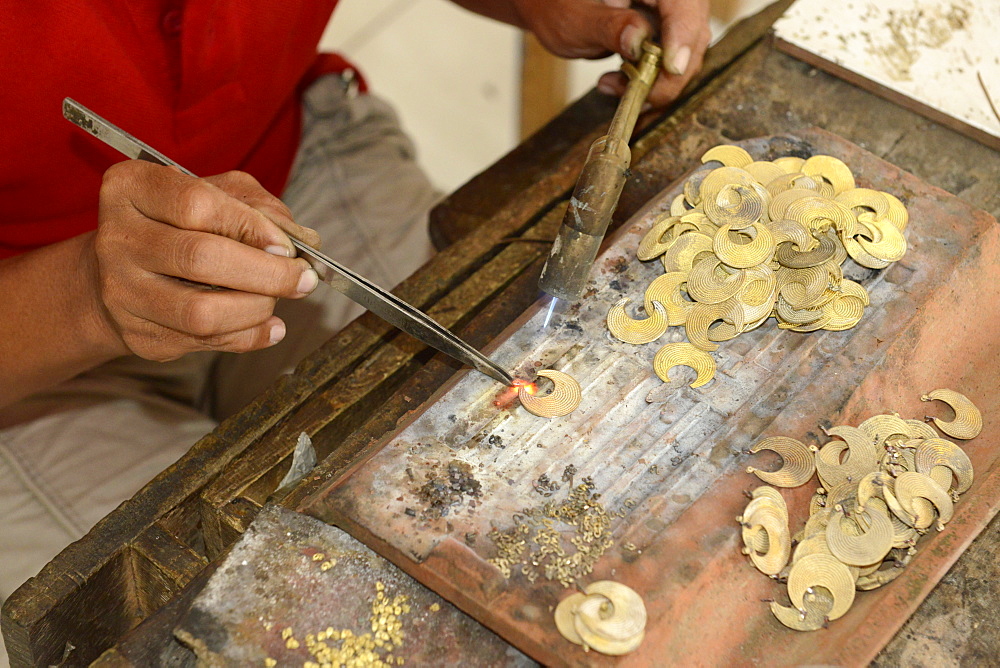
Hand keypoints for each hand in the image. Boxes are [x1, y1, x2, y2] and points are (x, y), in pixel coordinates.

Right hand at [91, 161, 321, 361]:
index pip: (197, 204)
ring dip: (257, 308)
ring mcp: (122, 292)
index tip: (287, 245)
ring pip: (201, 312)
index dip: (252, 227)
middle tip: (302, 279)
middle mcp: (117, 239)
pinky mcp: (138, 335)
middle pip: (201, 258)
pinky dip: (250, 336)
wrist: (123, 273)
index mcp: (131, 189)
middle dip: (267, 273)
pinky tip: (269, 326)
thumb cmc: (179, 225)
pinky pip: (205, 343)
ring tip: (277, 299)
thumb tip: (304, 241)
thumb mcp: (216, 195)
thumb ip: (259, 208)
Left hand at [514, 0, 710, 106]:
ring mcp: (668, 14)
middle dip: (671, 72)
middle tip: (640, 94)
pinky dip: (653, 82)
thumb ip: (610, 27)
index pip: (683, 5)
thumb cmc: (559, 6)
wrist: (552, 10)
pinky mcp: (664, 34)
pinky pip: (672, 62)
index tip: (672, 67)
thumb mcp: (577, 19)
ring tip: (615, 86)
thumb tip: (639, 40)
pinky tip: (620, 85)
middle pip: (693, 31)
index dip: (683, 35)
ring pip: (687, 52)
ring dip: (660, 82)